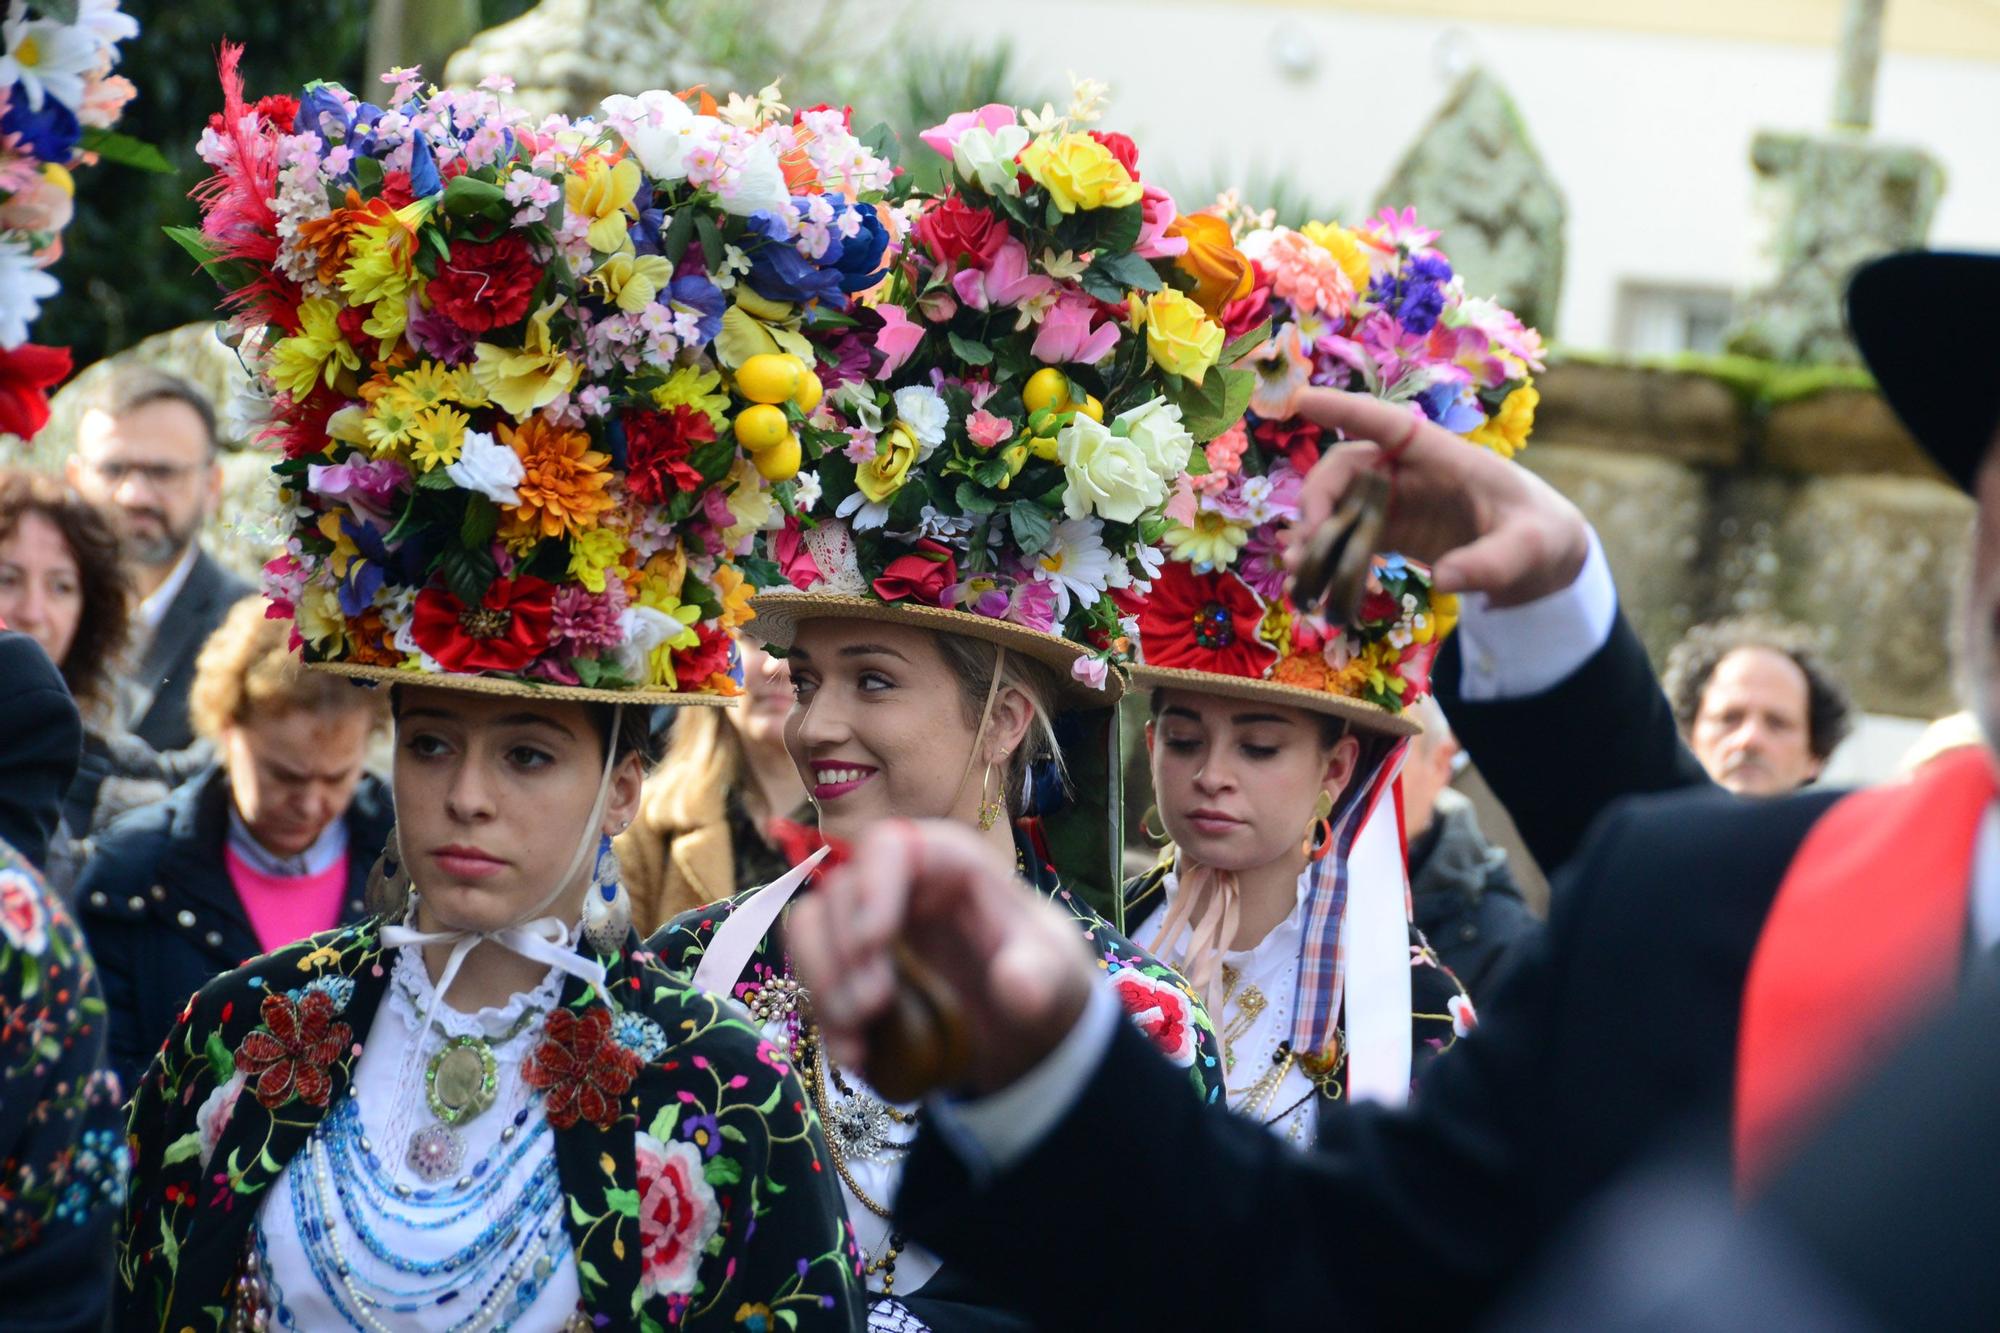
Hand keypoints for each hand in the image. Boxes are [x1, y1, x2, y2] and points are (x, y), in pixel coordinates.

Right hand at [789, 819, 1094, 1095]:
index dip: (871, 887)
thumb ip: (1041, 976)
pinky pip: (814, 977)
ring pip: (811, 928)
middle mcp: (901, 886)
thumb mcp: (1057, 975)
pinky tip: (856, 1054)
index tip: (873, 943)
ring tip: (857, 1032)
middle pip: (839, 891)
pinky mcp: (853, 967)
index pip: (891, 846)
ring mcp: (870, 924)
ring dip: (823, 982)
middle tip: (871, 1006)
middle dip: (843, 951)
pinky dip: (825, 1016)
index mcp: (950, 865)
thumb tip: (1017, 987)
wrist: (1026, 1022)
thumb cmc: (1042, 973)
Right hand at [1282, 387, 1590, 607]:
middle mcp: (1409, 471)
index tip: (1302, 399)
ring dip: (1312, 532)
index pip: (1388, 423)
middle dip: (1317, 498)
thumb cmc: (1538, 535)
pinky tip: (1309, 581)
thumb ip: (1492, 564)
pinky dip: (1324, 556)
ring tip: (1298, 570)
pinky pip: (1344, 536)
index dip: (1344, 409)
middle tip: (1306, 542)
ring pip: (1336, 503)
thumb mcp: (1529, 549)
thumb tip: (1446, 579)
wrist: (1538, 560)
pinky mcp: (1388, 531)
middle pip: (1346, 467)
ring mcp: (1394, 501)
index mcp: (1443, 455)